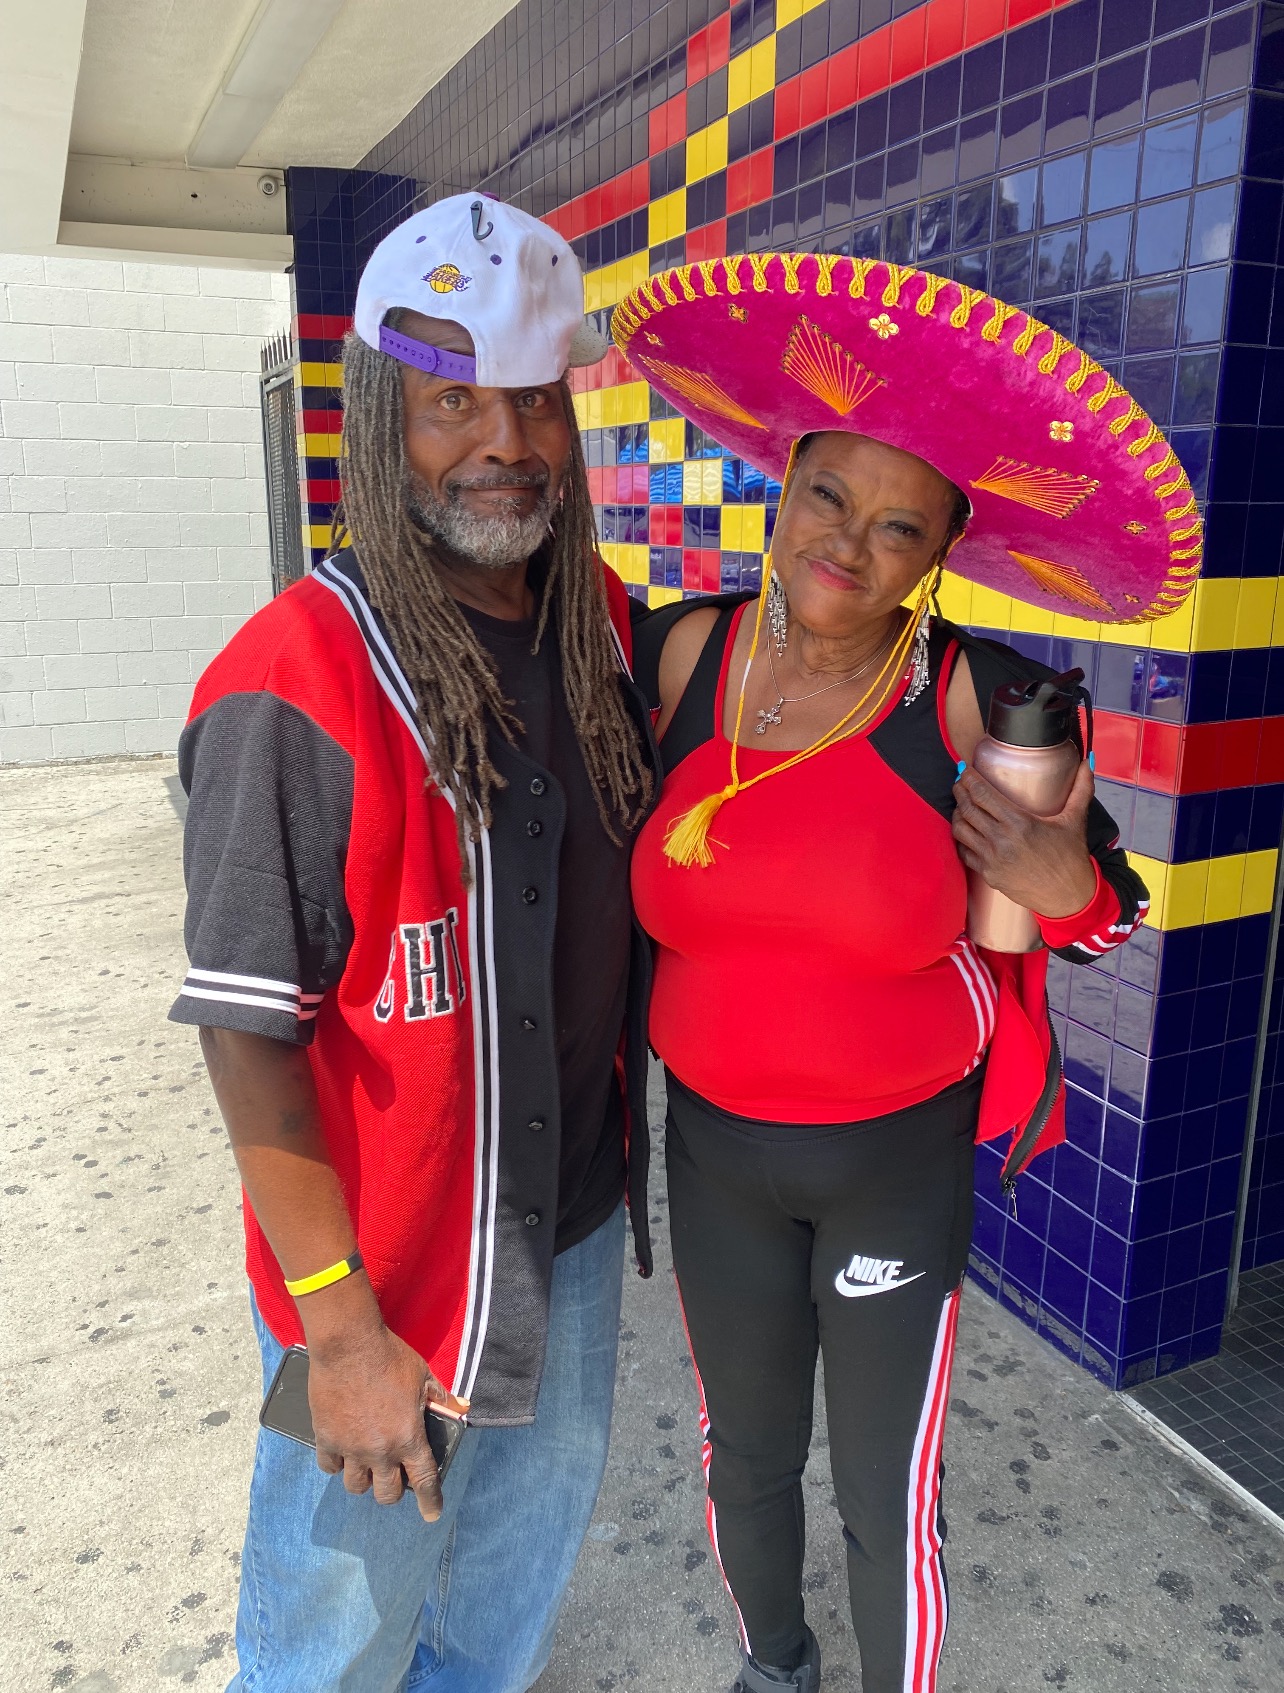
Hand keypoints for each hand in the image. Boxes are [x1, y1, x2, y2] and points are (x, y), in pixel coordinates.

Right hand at [308, 1322, 467, 1520]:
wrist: (349, 1345)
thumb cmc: (390, 1358)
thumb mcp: (423, 1376)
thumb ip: (440, 1398)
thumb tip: (460, 1408)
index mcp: (408, 1438)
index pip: (424, 1481)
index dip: (429, 1501)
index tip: (432, 1514)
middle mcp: (380, 1451)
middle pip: (387, 1494)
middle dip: (393, 1491)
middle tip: (394, 1478)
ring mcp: (351, 1448)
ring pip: (356, 1487)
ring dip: (365, 1481)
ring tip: (367, 1467)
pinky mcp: (326, 1438)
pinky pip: (330, 1467)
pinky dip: (337, 1464)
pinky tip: (342, 1454)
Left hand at [952, 759, 1096, 919]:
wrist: (1068, 897)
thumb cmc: (1072, 857)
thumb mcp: (1075, 820)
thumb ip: (1081, 789)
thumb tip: (1087, 763)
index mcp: (1019, 822)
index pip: (982, 794)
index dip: (969, 779)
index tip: (965, 770)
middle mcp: (1001, 840)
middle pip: (967, 808)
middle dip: (959, 791)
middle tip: (959, 782)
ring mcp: (992, 860)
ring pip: (961, 829)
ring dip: (958, 814)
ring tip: (962, 804)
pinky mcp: (988, 875)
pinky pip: (965, 852)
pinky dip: (962, 838)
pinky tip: (966, 830)